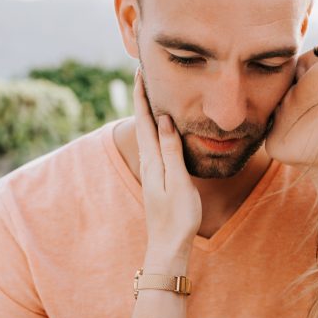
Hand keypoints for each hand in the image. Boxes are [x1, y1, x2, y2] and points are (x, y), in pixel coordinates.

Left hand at [134, 69, 201, 259]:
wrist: (168, 247)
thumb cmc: (177, 217)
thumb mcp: (178, 182)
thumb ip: (170, 150)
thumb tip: (163, 119)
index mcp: (152, 160)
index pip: (145, 119)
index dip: (142, 95)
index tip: (140, 70)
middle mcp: (149, 162)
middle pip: (144, 122)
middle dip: (143, 97)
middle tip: (144, 73)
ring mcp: (153, 171)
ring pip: (149, 133)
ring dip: (149, 112)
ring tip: (152, 93)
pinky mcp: (160, 178)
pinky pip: (156, 144)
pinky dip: (157, 129)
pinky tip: (162, 129)